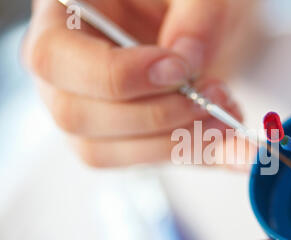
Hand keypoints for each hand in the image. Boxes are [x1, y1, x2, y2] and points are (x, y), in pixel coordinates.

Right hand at [23, 0, 254, 166]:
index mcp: (63, 16)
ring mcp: (86, 107)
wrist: (197, 20)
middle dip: (155, 116)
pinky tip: (225, 143)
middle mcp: (65, 69)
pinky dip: (187, 156)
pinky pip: (139, 161)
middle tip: (213, 99)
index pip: (55, 58)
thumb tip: (188, 62)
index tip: (179, 71)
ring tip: (224, 119)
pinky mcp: (116, 136)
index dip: (120, 74)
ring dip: (172, 144)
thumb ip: (196, 15)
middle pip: (76, 115)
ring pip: (103, 151)